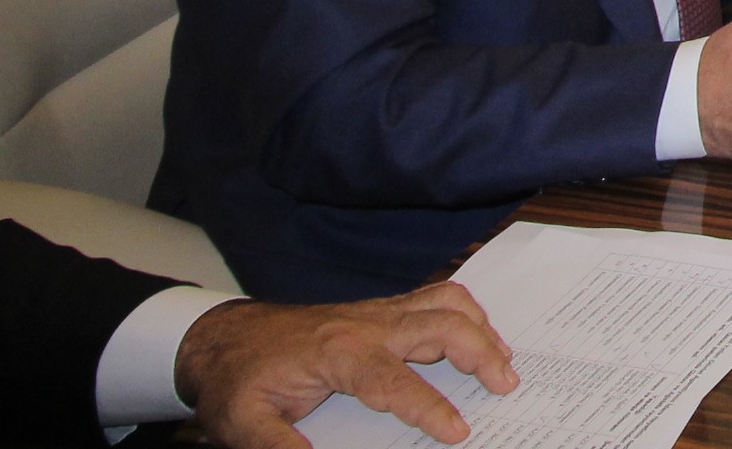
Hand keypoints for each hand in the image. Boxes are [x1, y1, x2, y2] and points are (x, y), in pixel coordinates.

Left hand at [175, 283, 516, 448]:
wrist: (224, 338)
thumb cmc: (238, 381)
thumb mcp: (245, 424)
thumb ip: (279, 447)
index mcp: (338, 353)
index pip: (395, 382)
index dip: (430, 408)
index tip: (459, 432)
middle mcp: (366, 325)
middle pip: (439, 325)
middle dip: (479, 353)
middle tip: (507, 385)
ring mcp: (376, 312)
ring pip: (444, 301)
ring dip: (480, 327)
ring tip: (504, 360)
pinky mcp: (380, 311)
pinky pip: (434, 297)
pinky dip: (466, 313)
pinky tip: (477, 335)